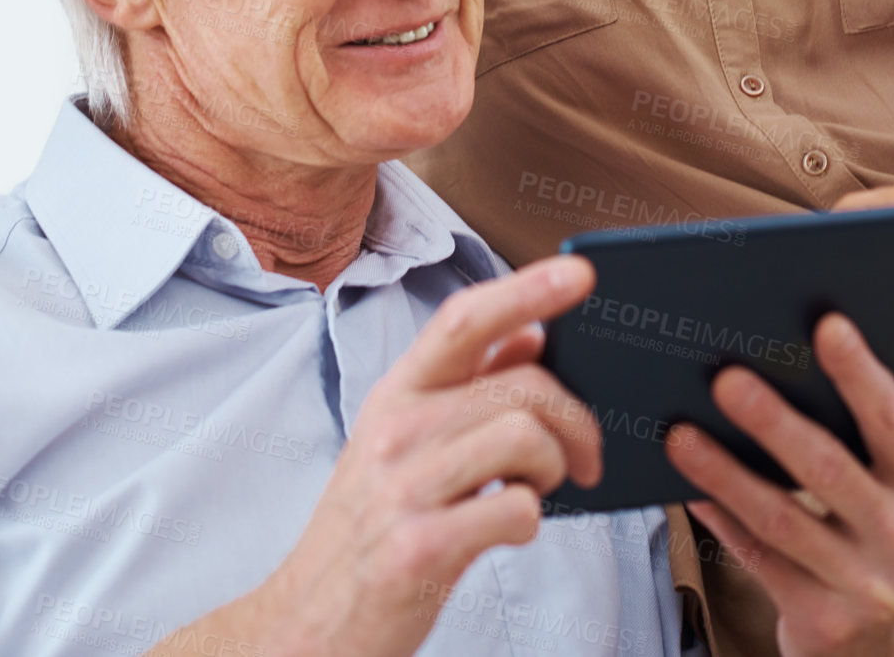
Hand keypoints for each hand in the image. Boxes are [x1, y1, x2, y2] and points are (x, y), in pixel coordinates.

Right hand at [143, 256, 600, 656]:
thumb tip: (530, 333)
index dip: (526, 289)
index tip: (581, 272)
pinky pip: (515, 510)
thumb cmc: (371, 529)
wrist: (309, 625)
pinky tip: (506, 531)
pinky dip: (529, 521)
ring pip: (525, 438)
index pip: (464, 319)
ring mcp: (402, 488)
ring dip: (552, 470)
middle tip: (584, 459)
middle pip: (522, 385)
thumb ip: (467, 386)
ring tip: (535, 493)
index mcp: (395, 393)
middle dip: (575, 421)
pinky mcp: (417, 549)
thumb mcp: (404, 443)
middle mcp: (394, 430)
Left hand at [666, 315, 893, 656]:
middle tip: (723, 375)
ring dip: (726, 471)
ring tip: (679, 430)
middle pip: (829, 469)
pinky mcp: (822, 624)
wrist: (882, 651)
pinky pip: (759, 562)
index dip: (862, 374)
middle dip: (774, 419)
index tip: (825, 325)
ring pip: (783, 518)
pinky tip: (685, 486)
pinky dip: (720, 520)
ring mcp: (867, 590)